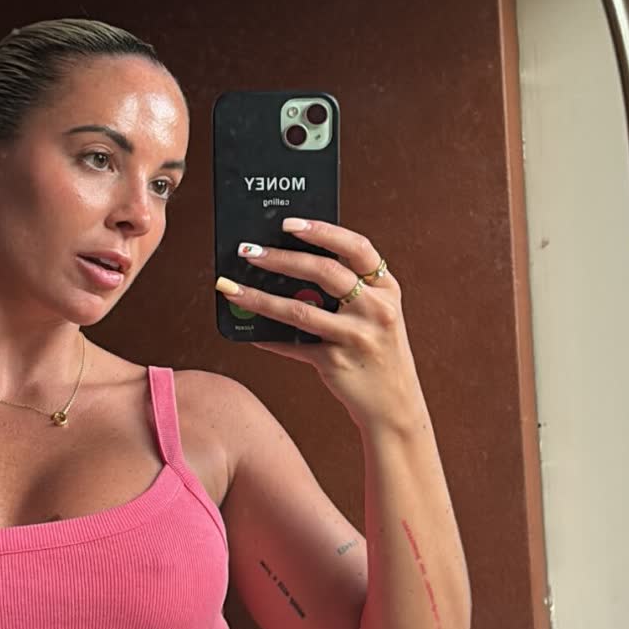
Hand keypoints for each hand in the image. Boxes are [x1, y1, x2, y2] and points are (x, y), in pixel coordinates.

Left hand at [218, 217, 424, 431]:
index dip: (322, 231)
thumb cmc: (378, 352)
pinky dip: (269, 338)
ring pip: (300, 310)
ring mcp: (357, 337)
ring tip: (233, 288)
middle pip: (324, 272)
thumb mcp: (378, 315)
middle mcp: (377, 309)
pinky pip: (293, 345)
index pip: (357, 247)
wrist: (395, 405)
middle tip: (247, 251)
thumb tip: (290, 268)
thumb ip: (350, 291)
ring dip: (260, 298)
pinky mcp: (337, 363)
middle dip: (280, 258)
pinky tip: (250, 332)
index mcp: (387, 289)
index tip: (289, 223)